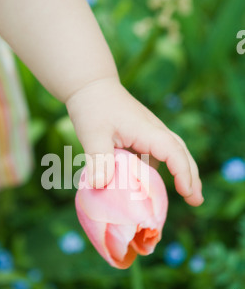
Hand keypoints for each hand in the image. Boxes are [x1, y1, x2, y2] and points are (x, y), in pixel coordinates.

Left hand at [66, 76, 203, 206]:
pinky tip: (156, 187)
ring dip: (182, 173)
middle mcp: (154, 132)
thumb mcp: (92, 133)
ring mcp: (149, 134)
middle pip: (181, 154)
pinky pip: (158, 155)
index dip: (182, 172)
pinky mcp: (142, 138)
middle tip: (197, 202)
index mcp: (147, 131)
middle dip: (192, 177)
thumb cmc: (93, 107)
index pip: (173, 152)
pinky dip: (164, 170)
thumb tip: (99, 185)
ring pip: (173, 154)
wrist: (91, 86)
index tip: (186, 193)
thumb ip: (98, 159)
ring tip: (188, 197)